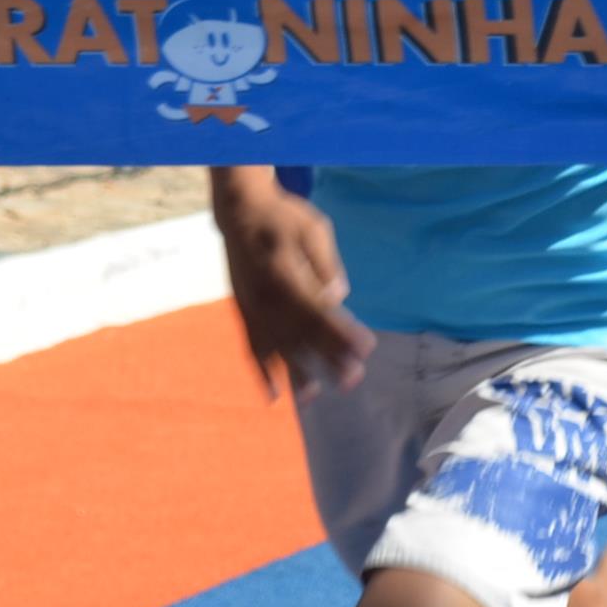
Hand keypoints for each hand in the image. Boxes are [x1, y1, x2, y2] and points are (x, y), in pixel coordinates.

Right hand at [213, 180, 373, 395]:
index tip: (367, 348)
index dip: (343, 331)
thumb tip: (338, 297)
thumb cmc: (284, 217)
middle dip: (327, 358)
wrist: (239, 209)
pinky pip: (251, 347)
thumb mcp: (313, 228)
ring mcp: (251, 307)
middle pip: (300, 334)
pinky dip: (260, 372)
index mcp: (285, 273)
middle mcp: (265, 296)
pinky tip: (274, 395)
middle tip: (353, 379)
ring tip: (313, 397)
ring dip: (295, 372)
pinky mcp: (243, 312)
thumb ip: (326, 263)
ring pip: (275, 346)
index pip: (319, 310)